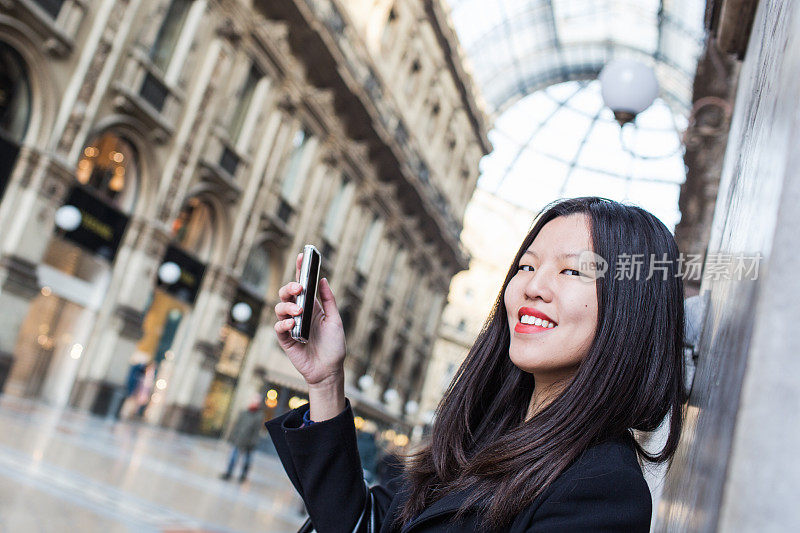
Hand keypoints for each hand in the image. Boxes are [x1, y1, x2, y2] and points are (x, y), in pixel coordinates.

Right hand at [274, 252, 346, 387]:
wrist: (329, 370)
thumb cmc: (334, 346)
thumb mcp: (335, 320)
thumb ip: (328, 300)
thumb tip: (323, 279)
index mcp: (312, 307)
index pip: (303, 285)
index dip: (300, 270)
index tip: (302, 256)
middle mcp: (299, 313)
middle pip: (286, 294)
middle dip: (290, 287)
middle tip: (298, 288)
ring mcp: (291, 326)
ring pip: (279, 308)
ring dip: (287, 306)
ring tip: (299, 312)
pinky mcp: (285, 340)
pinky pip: (279, 327)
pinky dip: (284, 323)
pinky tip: (292, 323)